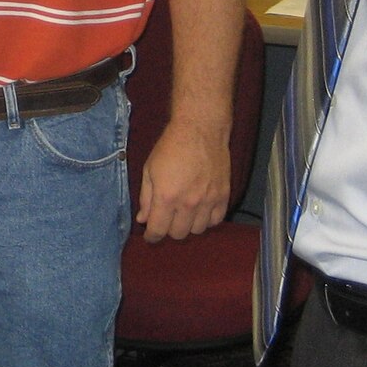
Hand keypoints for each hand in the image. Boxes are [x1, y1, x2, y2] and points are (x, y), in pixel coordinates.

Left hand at [135, 118, 230, 241]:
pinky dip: (206, 220)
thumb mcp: (149, 170)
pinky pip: (215, 221)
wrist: (200, 129)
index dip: (151, 236)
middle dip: (168, 229)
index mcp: (166, 197)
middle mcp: (188, 203)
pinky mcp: (223, 196)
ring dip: (188, 225)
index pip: (158, 230)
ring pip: (197, 230)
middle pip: (178, 234)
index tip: (150, 235)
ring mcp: (208, 200)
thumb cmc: (171, 146)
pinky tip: (200, 210)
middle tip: (167, 218)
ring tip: (184, 213)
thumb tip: (143, 220)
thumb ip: (146, 198)